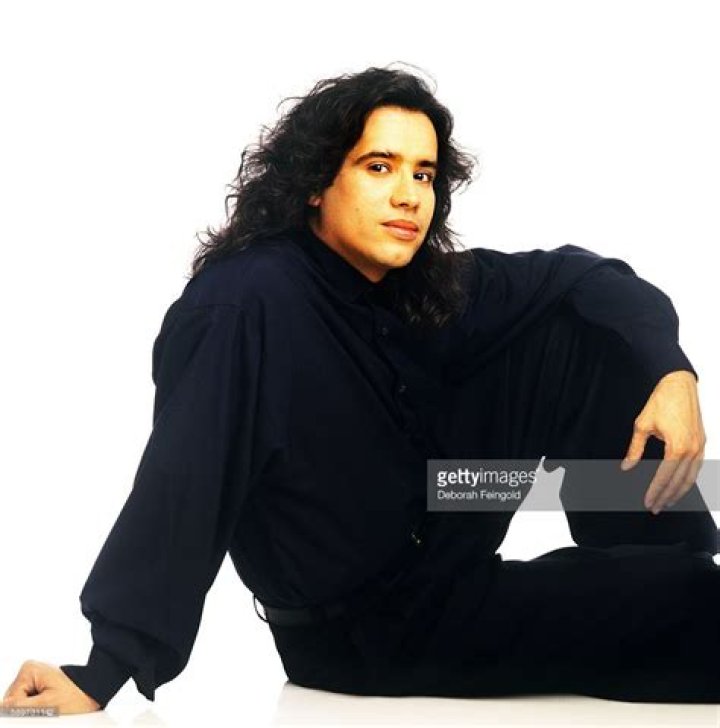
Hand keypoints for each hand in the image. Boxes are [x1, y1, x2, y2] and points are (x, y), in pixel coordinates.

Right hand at [1, 660, 101, 715]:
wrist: (94, 691)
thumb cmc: (76, 695)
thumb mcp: (46, 705)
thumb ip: (20, 707)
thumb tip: (3, 707)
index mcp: (29, 670)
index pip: (11, 701)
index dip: (24, 710)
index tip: (41, 709)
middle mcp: (30, 670)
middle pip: (14, 701)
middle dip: (28, 709)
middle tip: (48, 707)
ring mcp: (34, 677)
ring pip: (20, 703)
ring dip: (33, 708)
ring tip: (52, 705)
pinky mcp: (39, 684)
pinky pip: (29, 701)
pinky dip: (37, 706)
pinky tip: (51, 704)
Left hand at [620, 370, 705, 514]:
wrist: (678, 384)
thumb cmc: (660, 401)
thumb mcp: (642, 426)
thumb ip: (635, 449)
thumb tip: (626, 467)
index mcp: (677, 447)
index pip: (664, 477)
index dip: (655, 492)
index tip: (647, 502)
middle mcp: (692, 450)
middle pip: (679, 482)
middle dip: (667, 497)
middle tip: (655, 508)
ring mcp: (699, 446)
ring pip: (691, 477)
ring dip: (679, 491)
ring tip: (667, 502)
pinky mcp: (702, 441)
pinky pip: (697, 467)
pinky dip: (688, 479)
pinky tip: (679, 485)